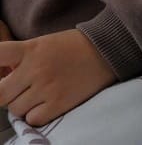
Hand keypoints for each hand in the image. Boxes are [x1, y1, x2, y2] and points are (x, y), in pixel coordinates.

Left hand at [0, 29, 115, 125]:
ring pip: (16, 109)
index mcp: (30, 49)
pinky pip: (33, 119)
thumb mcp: (43, 44)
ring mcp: (47, 87)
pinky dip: (37, 115)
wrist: (108, 50)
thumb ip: (21, 59)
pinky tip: (47, 104)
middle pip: (0, 94)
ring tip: (39, 96)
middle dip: (7, 94)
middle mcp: (35, 68)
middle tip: (20, 90)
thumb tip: (3, 77)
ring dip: (24, 105)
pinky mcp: (59, 103)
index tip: (1, 74)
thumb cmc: (73, 46)